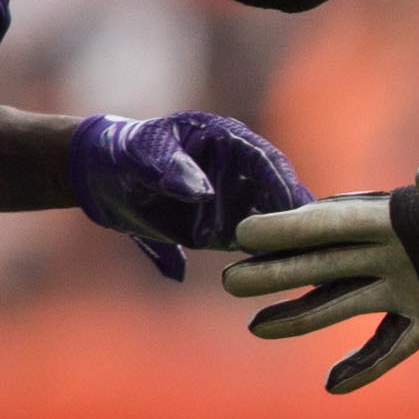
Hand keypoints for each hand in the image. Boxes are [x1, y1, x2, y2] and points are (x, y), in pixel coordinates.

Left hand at [69, 109, 303, 280]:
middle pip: (281, 196)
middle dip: (298, 221)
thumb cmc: (125, 153)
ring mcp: (237, 201)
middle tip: (317, 248)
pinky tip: (280, 279)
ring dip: (288, 245)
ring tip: (305, 270)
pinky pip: (254, 247)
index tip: (300, 210)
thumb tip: (202, 191)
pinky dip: (267, 261)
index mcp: (228, 139)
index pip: (266, 162)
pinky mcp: (227, 229)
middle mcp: (242, 171)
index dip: (284, 186)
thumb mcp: (141, 155)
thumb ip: (170, 167)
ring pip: (274, 224)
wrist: (102, 179)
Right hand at [225, 160, 418, 393]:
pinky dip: (364, 365)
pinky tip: (332, 385)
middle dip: (278, 273)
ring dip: (304, 316)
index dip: (288, 228)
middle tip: (229, 284)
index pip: (335, 222)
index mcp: (409, 217)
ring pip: (345, 303)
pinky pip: (392, 345)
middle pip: (326, 263)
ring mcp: (418, 285)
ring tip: (259, 328)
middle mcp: (403, 251)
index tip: (242, 234)